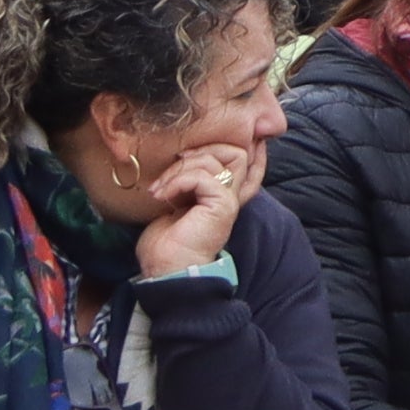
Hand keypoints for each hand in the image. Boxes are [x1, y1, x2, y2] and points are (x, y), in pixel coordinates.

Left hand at [131, 137, 255, 278]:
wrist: (168, 269)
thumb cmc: (167, 242)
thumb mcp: (177, 201)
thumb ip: (188, 180)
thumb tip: (181, 154)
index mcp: (225, 194)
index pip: (249, 161)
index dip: (245, 144)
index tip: (213, 140)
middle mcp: (233, 195)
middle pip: (235, 150)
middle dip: (200, 150)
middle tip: (174, 167)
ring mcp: (229, 200)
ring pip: (214, 160)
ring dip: (179, 169)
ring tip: (160, 188)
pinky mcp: (222, 205)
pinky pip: (203, 176)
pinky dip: (178, 181)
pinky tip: (162, 195)